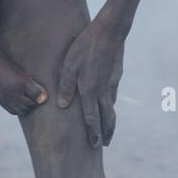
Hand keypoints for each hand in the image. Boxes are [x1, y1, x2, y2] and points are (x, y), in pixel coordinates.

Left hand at [56, 15, 124, 147]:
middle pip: (108, 117)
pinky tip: (106, 103)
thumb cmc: (85, 46)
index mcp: (90, 90)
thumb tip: (60, 106)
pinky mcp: (116, 75)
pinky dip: (110, 104)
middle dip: (106, 133)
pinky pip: (112, 94)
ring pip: (111, 106)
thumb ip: (65, 85)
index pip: (92, 118)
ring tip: (106, 128)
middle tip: (104, 144)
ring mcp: (112, 83)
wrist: (110, 31)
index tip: (95, 146)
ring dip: (109, 119)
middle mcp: (103, 90)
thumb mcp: (69, 64)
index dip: (93, 133)